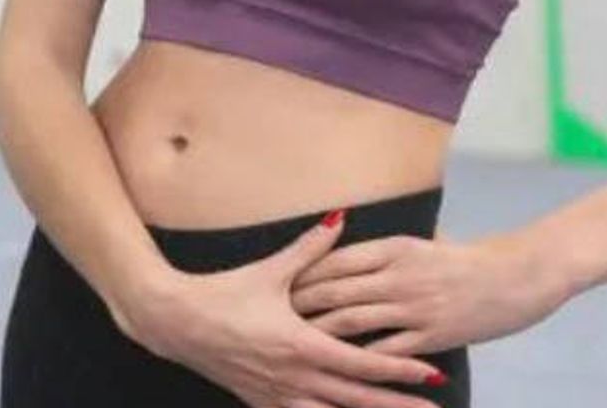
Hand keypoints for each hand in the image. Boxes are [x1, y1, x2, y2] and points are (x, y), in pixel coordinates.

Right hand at [129, 212, 450, 407]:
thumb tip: (340, 219)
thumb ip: (309, 249)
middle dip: (397, 404)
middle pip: (358, 399)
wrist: (175, 320)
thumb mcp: (268, 271)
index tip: (432, 374)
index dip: (399, 369)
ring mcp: (278, 395)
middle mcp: (295, 377)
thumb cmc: (222, 293)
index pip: (363, 363)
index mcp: (301, 344)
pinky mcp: (261, 402)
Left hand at [292, 229, 568, 356]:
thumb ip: (385, 251)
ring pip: (352, 319)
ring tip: (294, 341)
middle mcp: (397, 275)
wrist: (516, 276)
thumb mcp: (421, 244)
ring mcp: (413, 306)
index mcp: (392, 248)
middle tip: (274, 316)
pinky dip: (359, 358)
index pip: (335, 259)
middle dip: (301, 303)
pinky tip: (338, 367)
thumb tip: (350, 245)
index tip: (279, 283)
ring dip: (320, 330)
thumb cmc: (467, 260)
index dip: (304, 273)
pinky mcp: (431, 335)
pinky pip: (386, 349)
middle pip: (335, 289)